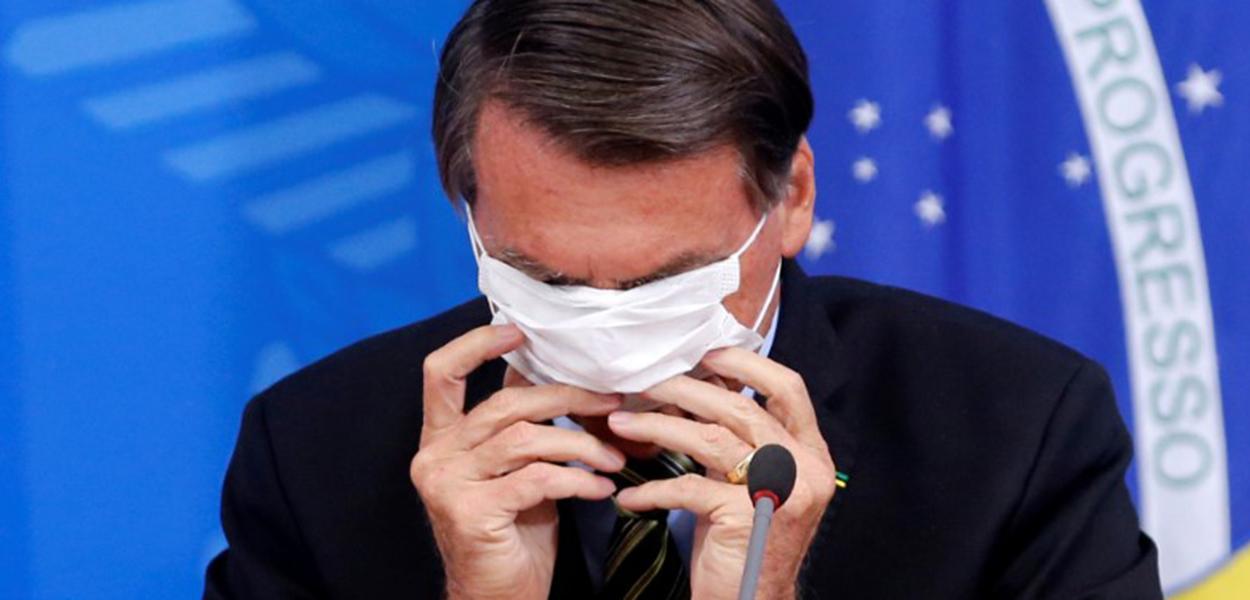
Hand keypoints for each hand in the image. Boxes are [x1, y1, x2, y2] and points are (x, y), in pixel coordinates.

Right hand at [410, 325, 626, 599]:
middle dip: (569, 397)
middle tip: (614, 404)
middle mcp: (435, 455)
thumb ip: (521, 423)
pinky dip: (577, 480)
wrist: (498, 599)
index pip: (441, 373)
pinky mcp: (470, 513)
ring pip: (525, 438)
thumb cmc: (513, 532)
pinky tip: (601, 489)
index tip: (518, 331)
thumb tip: (553, 368)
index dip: (476, 344)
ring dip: (581, 444)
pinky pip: (535, 479)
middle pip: (506, 403)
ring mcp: (447, 484)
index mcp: (440, 438)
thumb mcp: (516, 469)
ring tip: (614, 458)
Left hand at [607, 347, 837, 599]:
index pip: (788, 387)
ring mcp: (779, 492)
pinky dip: (652, 490)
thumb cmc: (744, 542)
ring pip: (710, 439)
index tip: (705, 351)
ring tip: (621, 423)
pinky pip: (688, 488)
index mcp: (812, 452)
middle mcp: (806, 468)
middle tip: (644, 383)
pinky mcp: (746, 518)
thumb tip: (690, 387)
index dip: (746, 363)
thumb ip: (733, 438)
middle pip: (740, 408)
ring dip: (658, 427)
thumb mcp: (747, 481)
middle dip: (685, 390)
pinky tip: (628, 495)